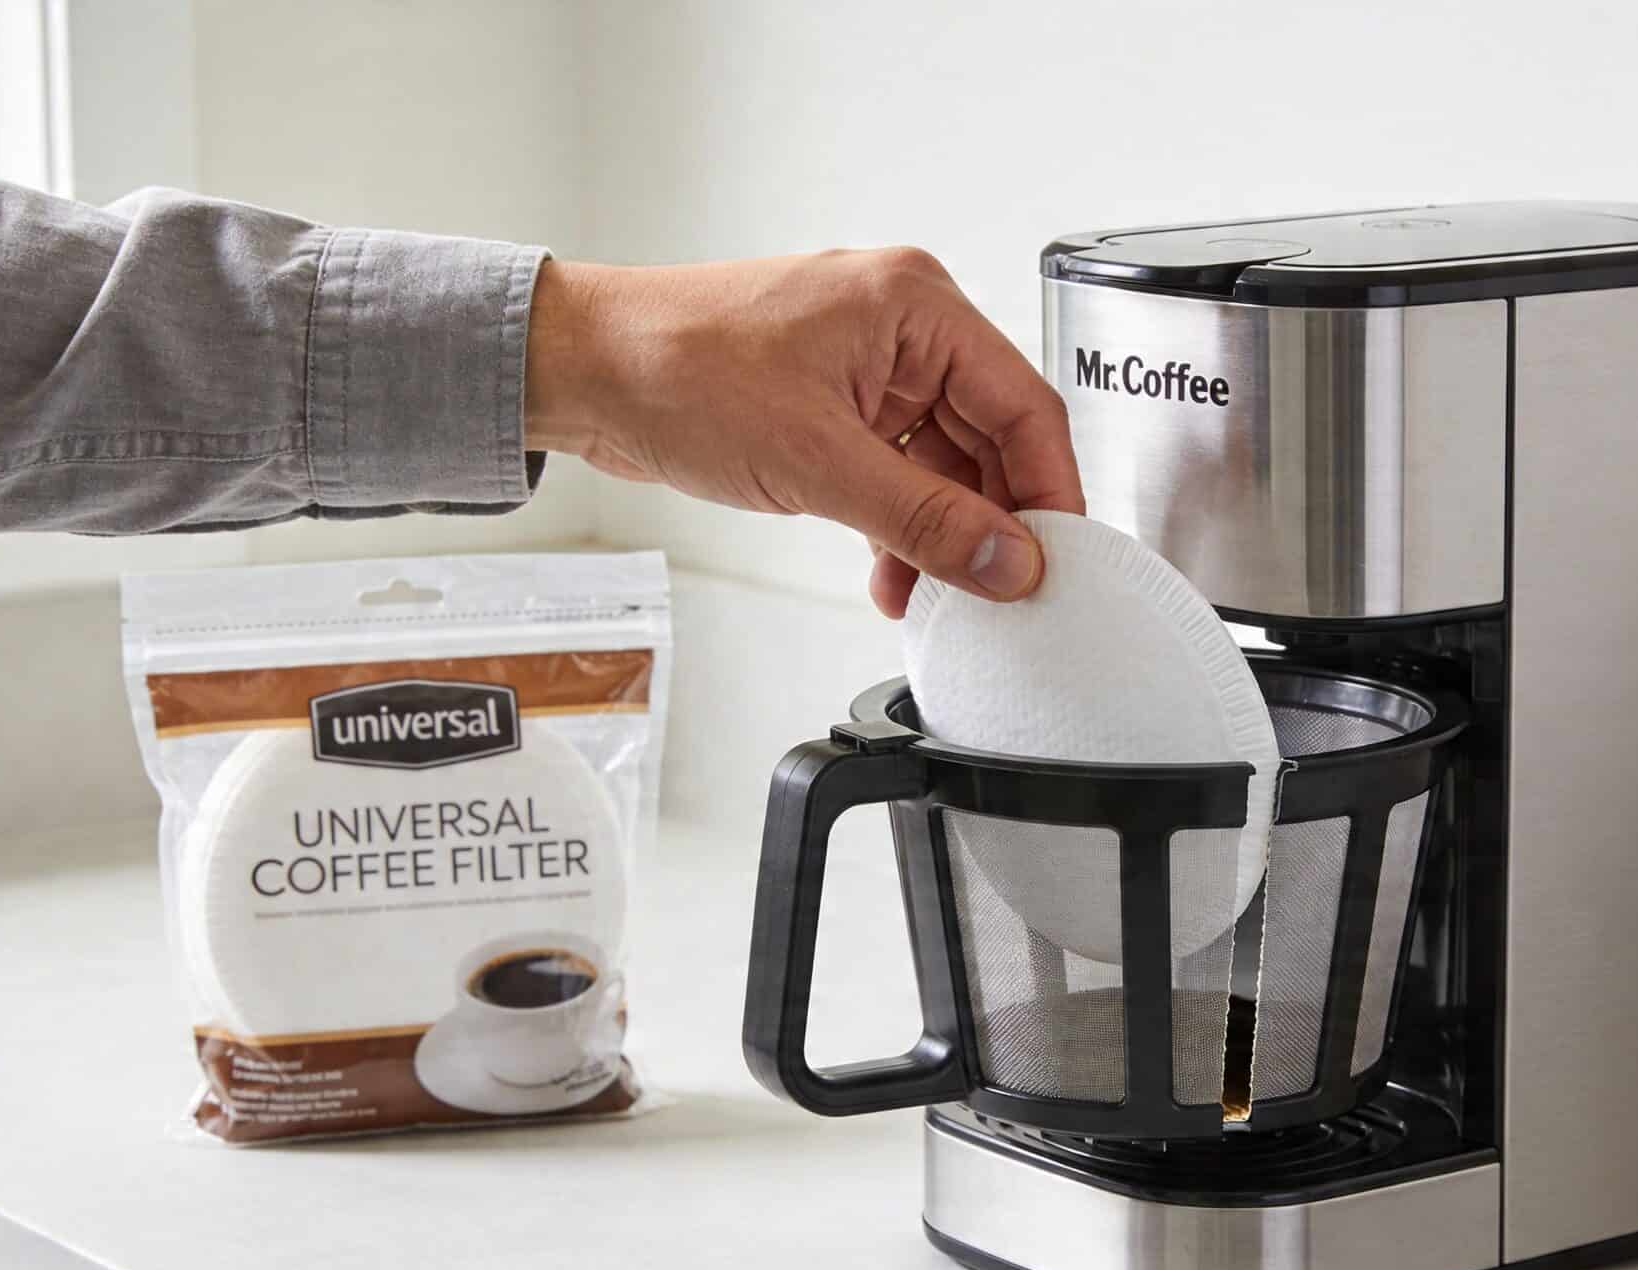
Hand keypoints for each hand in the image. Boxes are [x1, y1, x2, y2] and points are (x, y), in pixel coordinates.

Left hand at [522, 249, 1081, 617]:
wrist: (582, 370)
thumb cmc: (676, 370)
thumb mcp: (817, 463)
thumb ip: (925, 521)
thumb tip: (1008, 562)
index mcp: (917, 306)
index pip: (1024, 405)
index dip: (1049, 492)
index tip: (1055, 563)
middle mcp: (903, 324)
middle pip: (991, 437)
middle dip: (988, 522)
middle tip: (994, 593)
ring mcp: (867, 363)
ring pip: (943, 462)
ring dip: (938, 534)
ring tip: (928, 596)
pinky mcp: (833, 401)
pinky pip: (896, 467)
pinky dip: (899, 522)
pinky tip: (892, 573)